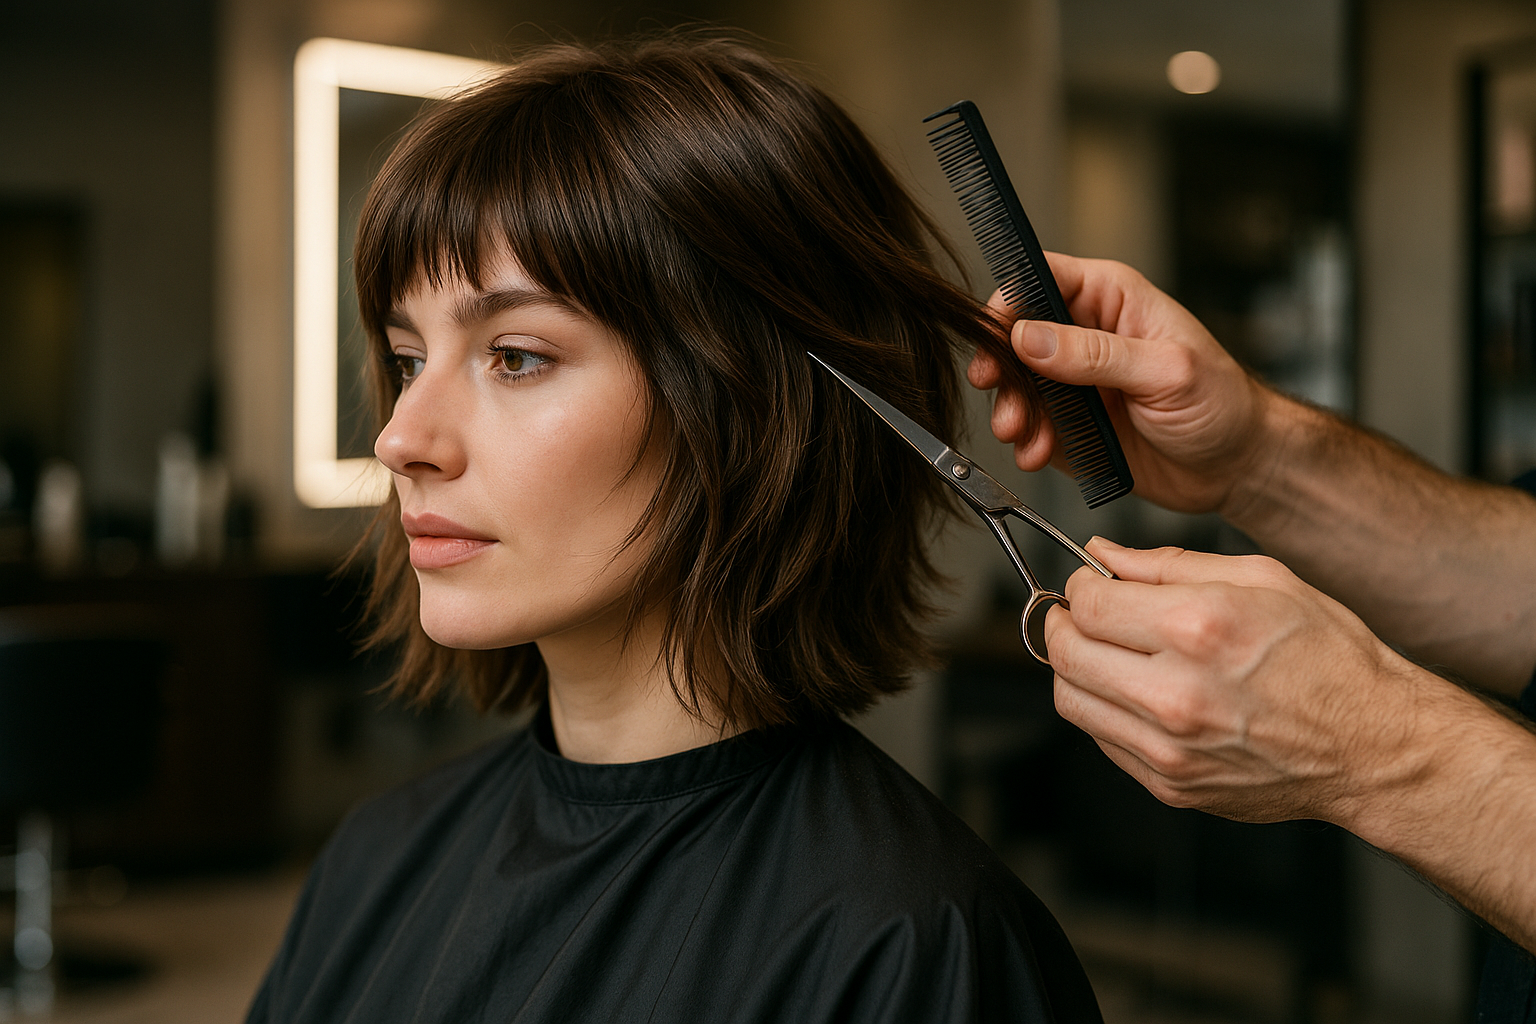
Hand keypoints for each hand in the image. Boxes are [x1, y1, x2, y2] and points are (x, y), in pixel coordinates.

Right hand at [967, 252, 1277, 514]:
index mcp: (1112, 299)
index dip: (1010, 300)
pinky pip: (1033, 426)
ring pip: (1019, 385)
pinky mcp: (1073, 425)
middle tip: (996, 388)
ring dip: (1011, 409)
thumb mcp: (1165, 370)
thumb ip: (1095, 354)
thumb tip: (1029, 337)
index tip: (995, 335)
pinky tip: (1038, 453)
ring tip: (1020, 432)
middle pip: (1017, 334)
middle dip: (1001, 364)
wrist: (1238, 467)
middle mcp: (1088, 336)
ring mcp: (1077, 382)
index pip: (1042, 278)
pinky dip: (1027, 441)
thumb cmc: (1223, 404)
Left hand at [1043, 538, 1428, 825]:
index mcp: (1199, 629)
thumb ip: (1168, 564)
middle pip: (1066, 653)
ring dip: (1076, 668)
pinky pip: (1102, 739)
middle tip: (1083, 614)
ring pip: (1072, 700)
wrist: (1373, 746)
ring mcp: (1171, 747)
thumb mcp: (1262, 580)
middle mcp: (1178, 693)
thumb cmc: (1330, 659)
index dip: (1081, 587)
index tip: (1092, 584)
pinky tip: (1140, 691)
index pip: (1089, 604)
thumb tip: (1102, 553)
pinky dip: (1106, 709)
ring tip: (1109, 652)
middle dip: (1064, 624)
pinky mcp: (1171, 785)